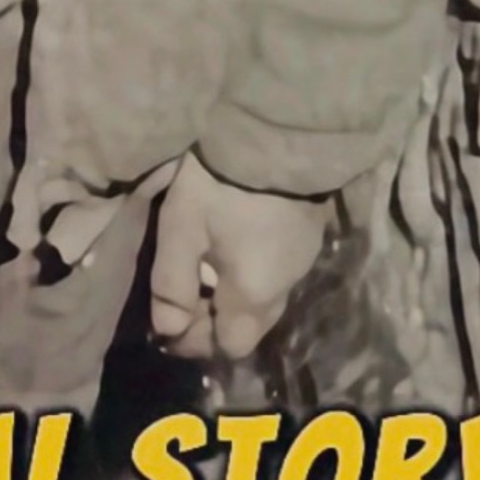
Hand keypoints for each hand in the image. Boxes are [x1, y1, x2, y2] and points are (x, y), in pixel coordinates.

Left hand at [149, 154, 331, 361]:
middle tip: (184, 298)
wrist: (277, 133)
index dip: (197, 342)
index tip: (169, 324)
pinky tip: (234, 248)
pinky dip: (253, 275)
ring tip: (206, 269)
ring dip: (235, 297)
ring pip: (267, 301)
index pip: (229, 346)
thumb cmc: (221, 184)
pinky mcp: (310, 236)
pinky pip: (278, 274)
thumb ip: (172, 284)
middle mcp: (285, 288)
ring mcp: (303, 261)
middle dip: (216, 322)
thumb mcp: (182, 229)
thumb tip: (169, 329)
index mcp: (253, 294)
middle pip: (251, 327)